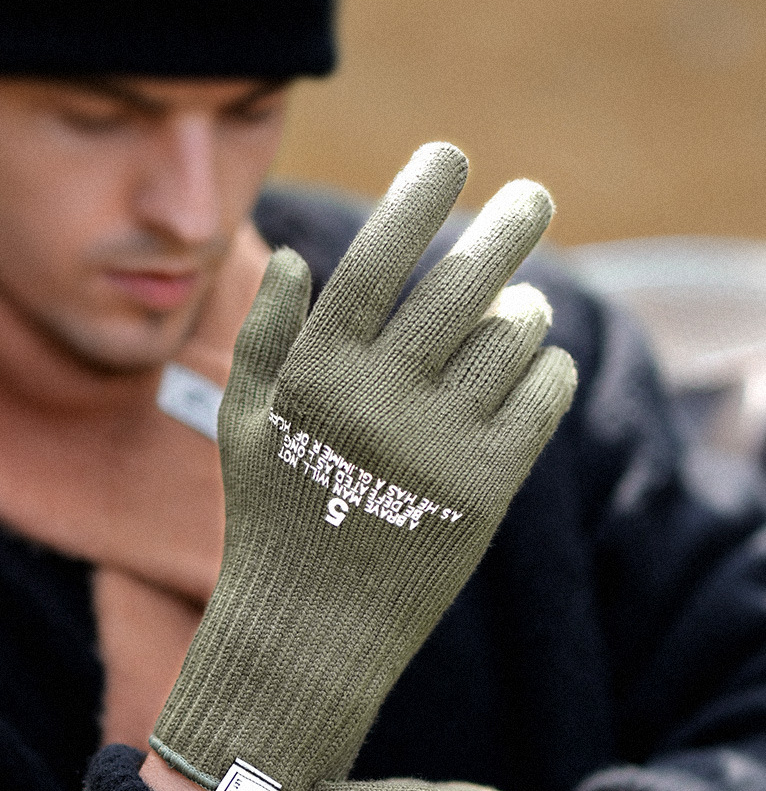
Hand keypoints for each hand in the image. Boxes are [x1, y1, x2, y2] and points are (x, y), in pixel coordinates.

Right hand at [152, 143, 576, 790]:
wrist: (312, 635)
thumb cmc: (274, 524)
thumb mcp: (241, 431)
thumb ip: (262, 340)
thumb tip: (295, 257)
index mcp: (316, 375)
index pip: (379, 258)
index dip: (419, 194)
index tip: (452, 154)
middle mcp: (379, 401)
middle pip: (462, 281)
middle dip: (509, 223)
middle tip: (534, 197)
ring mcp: (436, 446)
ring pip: (512, 338)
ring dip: (524, 311)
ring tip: (519, 311)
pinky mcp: (486, 492)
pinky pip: (542, 400)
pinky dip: (549, 372)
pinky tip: (537, 370)